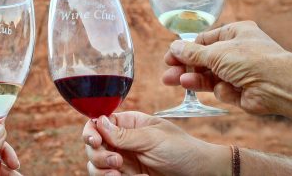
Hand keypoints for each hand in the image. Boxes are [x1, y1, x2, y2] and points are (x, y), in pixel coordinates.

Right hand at [82, 111, 230, 175]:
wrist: (199, 174)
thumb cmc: (181, 150)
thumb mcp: (153, 138)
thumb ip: (124, 134)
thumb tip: (98, 121)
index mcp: (128, 123)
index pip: (99, 122)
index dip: (91, 131)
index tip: (96, 141)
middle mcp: (122, 140)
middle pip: (93, 145)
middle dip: (98, 154)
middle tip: (117, 162)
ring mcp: (123, 160)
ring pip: (96, 164)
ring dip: (102, 171)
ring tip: (119, 174)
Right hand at [162, 21, 291, 125]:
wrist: (277, 85)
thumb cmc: (250, 59)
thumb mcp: (215, 52)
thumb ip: (192, 52)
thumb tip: (173, 47)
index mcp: (234, 34)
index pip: (203, 41)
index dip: (185, 50)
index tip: (170, 58)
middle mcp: (236, 52)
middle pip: (203, 61)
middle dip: (185, 68)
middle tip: (168, 75)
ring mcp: (238, 71)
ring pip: (209, 76)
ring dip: (194, 79)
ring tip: (178, 82)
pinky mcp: (240, 90)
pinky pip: (222, 89)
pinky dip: (221, 90)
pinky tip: (226, 89)